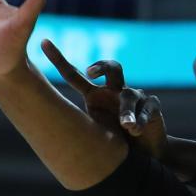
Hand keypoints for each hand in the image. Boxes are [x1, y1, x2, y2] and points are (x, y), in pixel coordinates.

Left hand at [41, 40, 167, 157]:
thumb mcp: (93, 132)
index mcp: (94, 95)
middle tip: (90, 73)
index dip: (59, 59)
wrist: (144, 152)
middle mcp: (114, 91)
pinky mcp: (152, 106)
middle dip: (101, 66)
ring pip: (128, 95)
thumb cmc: (115, 142)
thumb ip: (77, 126)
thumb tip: (46, 131)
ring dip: (126, 112)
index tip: (43, 42)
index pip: (74, 75)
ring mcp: (135, 97)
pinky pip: (147, 107)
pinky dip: (140, 119)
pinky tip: (136, 130)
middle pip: (111, 68)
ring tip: (126, 126)